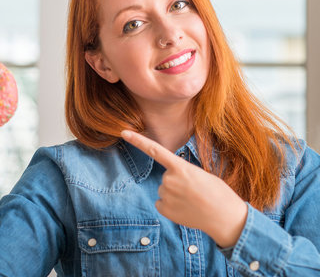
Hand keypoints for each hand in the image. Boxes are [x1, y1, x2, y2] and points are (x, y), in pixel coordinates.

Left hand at [121, 130, 247, 247]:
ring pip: (164, 191)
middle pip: (165, 178)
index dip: (137, 140)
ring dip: (175, 195)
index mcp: (180, 167)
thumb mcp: (200, 175)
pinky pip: (162, 204)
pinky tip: (186, 209)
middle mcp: (169, 179)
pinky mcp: (164, 209)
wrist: (225, 217)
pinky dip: (172, 207)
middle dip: (177, 183)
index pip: (154, 150)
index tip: (123, 132)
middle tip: (195, 191)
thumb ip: (181, 173)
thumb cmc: (217, 193)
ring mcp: (165, 195)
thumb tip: (168, 183)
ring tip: (193, 201)